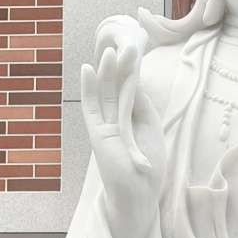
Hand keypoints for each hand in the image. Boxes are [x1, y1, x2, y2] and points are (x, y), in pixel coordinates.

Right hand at [81, 16, 163, 237]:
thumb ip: (142, 105)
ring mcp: (105, 125)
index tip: (136, 48)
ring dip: (107, 71)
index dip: (133, 69)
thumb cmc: (148, 166)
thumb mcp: (150, 129)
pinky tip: (86, 69)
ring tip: (109, 50)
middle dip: (122, 66)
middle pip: (118, 87)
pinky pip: (91, 106)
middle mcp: (116, 119)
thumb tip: (135, 79)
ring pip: (105, 93)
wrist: (139, 194)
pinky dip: (88, 88)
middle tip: (125, 43)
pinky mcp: (97, 133)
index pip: (131, 88)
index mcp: (131, 119)